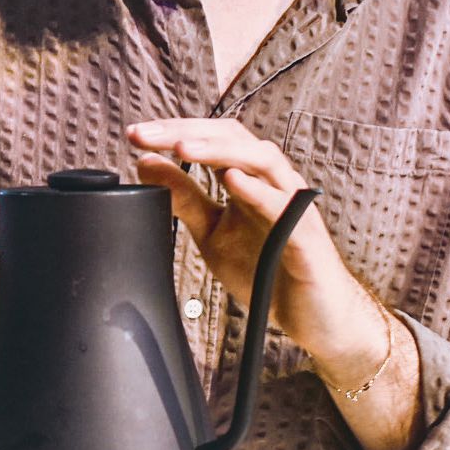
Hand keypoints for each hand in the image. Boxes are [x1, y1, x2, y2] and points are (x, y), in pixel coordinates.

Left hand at [126, 119, 389, 385]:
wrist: (314, 317)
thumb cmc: (269, 269)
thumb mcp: (212, 233)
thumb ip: (184, 199)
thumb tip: (146, 163)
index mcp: (249, 178)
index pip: (212, 138)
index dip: (173, 131)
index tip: (134, 135)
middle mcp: (272, 182)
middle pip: (234, 138)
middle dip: (187, 132)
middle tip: (145, 134)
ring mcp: (293, 205)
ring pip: (263, 160)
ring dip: (221, 150)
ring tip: (184, 147)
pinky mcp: (307, 237)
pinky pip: (285, 207)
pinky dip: (259, 191)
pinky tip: (233, 181)